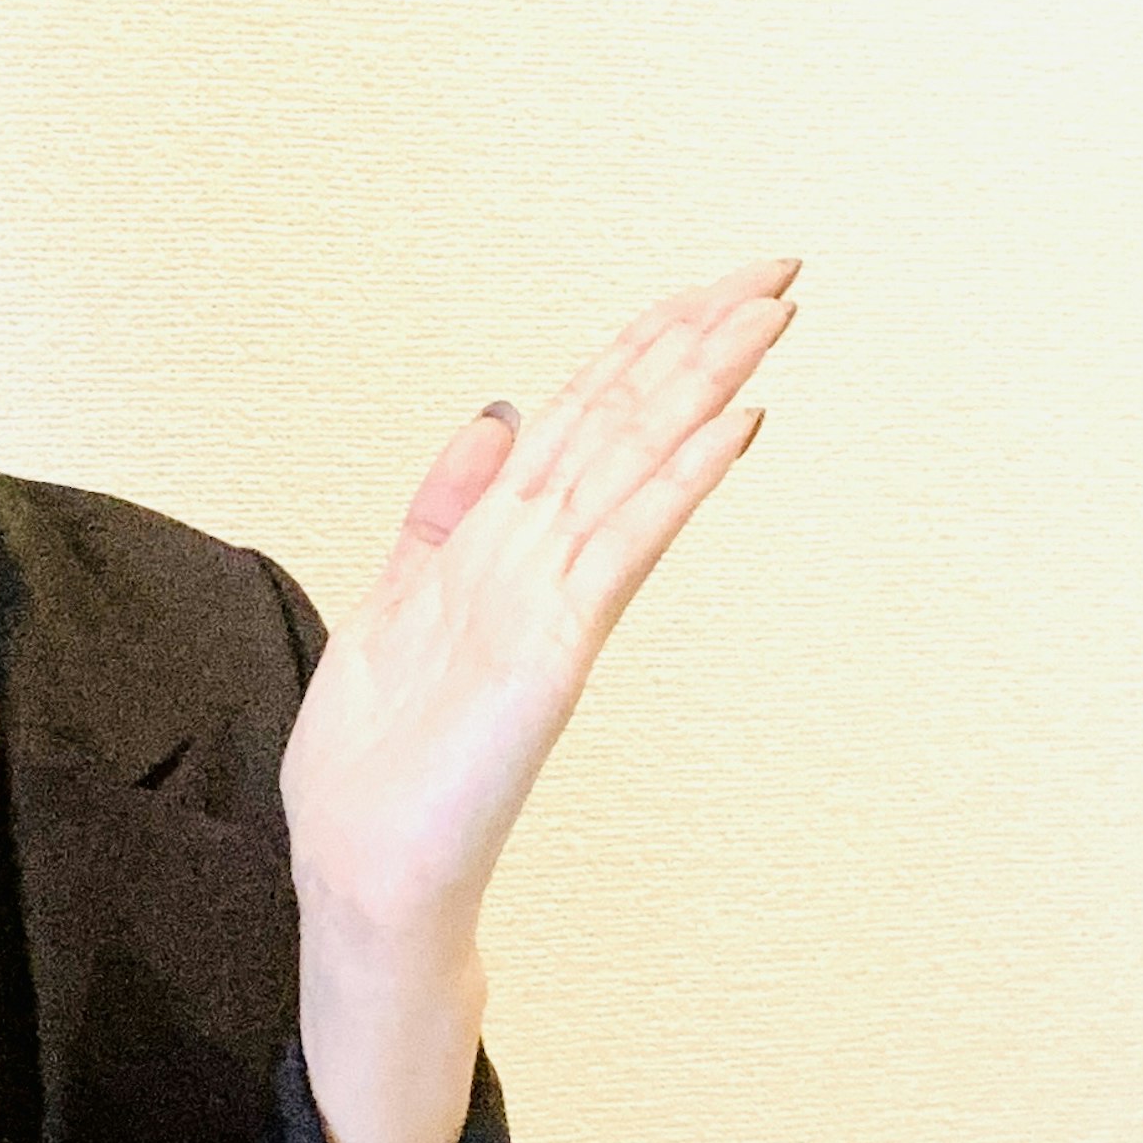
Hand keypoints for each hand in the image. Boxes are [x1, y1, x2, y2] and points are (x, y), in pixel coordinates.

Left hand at [279, 252, 802, 941]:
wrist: (365, 871)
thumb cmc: (376, 772)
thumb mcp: (388, 605)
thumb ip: (443, 512)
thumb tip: (492, 415)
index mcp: (494, 544)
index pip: (579, 417)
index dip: (638, 345)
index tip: (701, 289)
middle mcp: (540, 560)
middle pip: (627, 422)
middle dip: (697, 341)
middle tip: (777, 271)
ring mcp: (557, 600)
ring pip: (639, 463)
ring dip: (705, 384)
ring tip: (771, 315)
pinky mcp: (560, 645)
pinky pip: (628, 543)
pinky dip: (680, 480)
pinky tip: (735, 424)